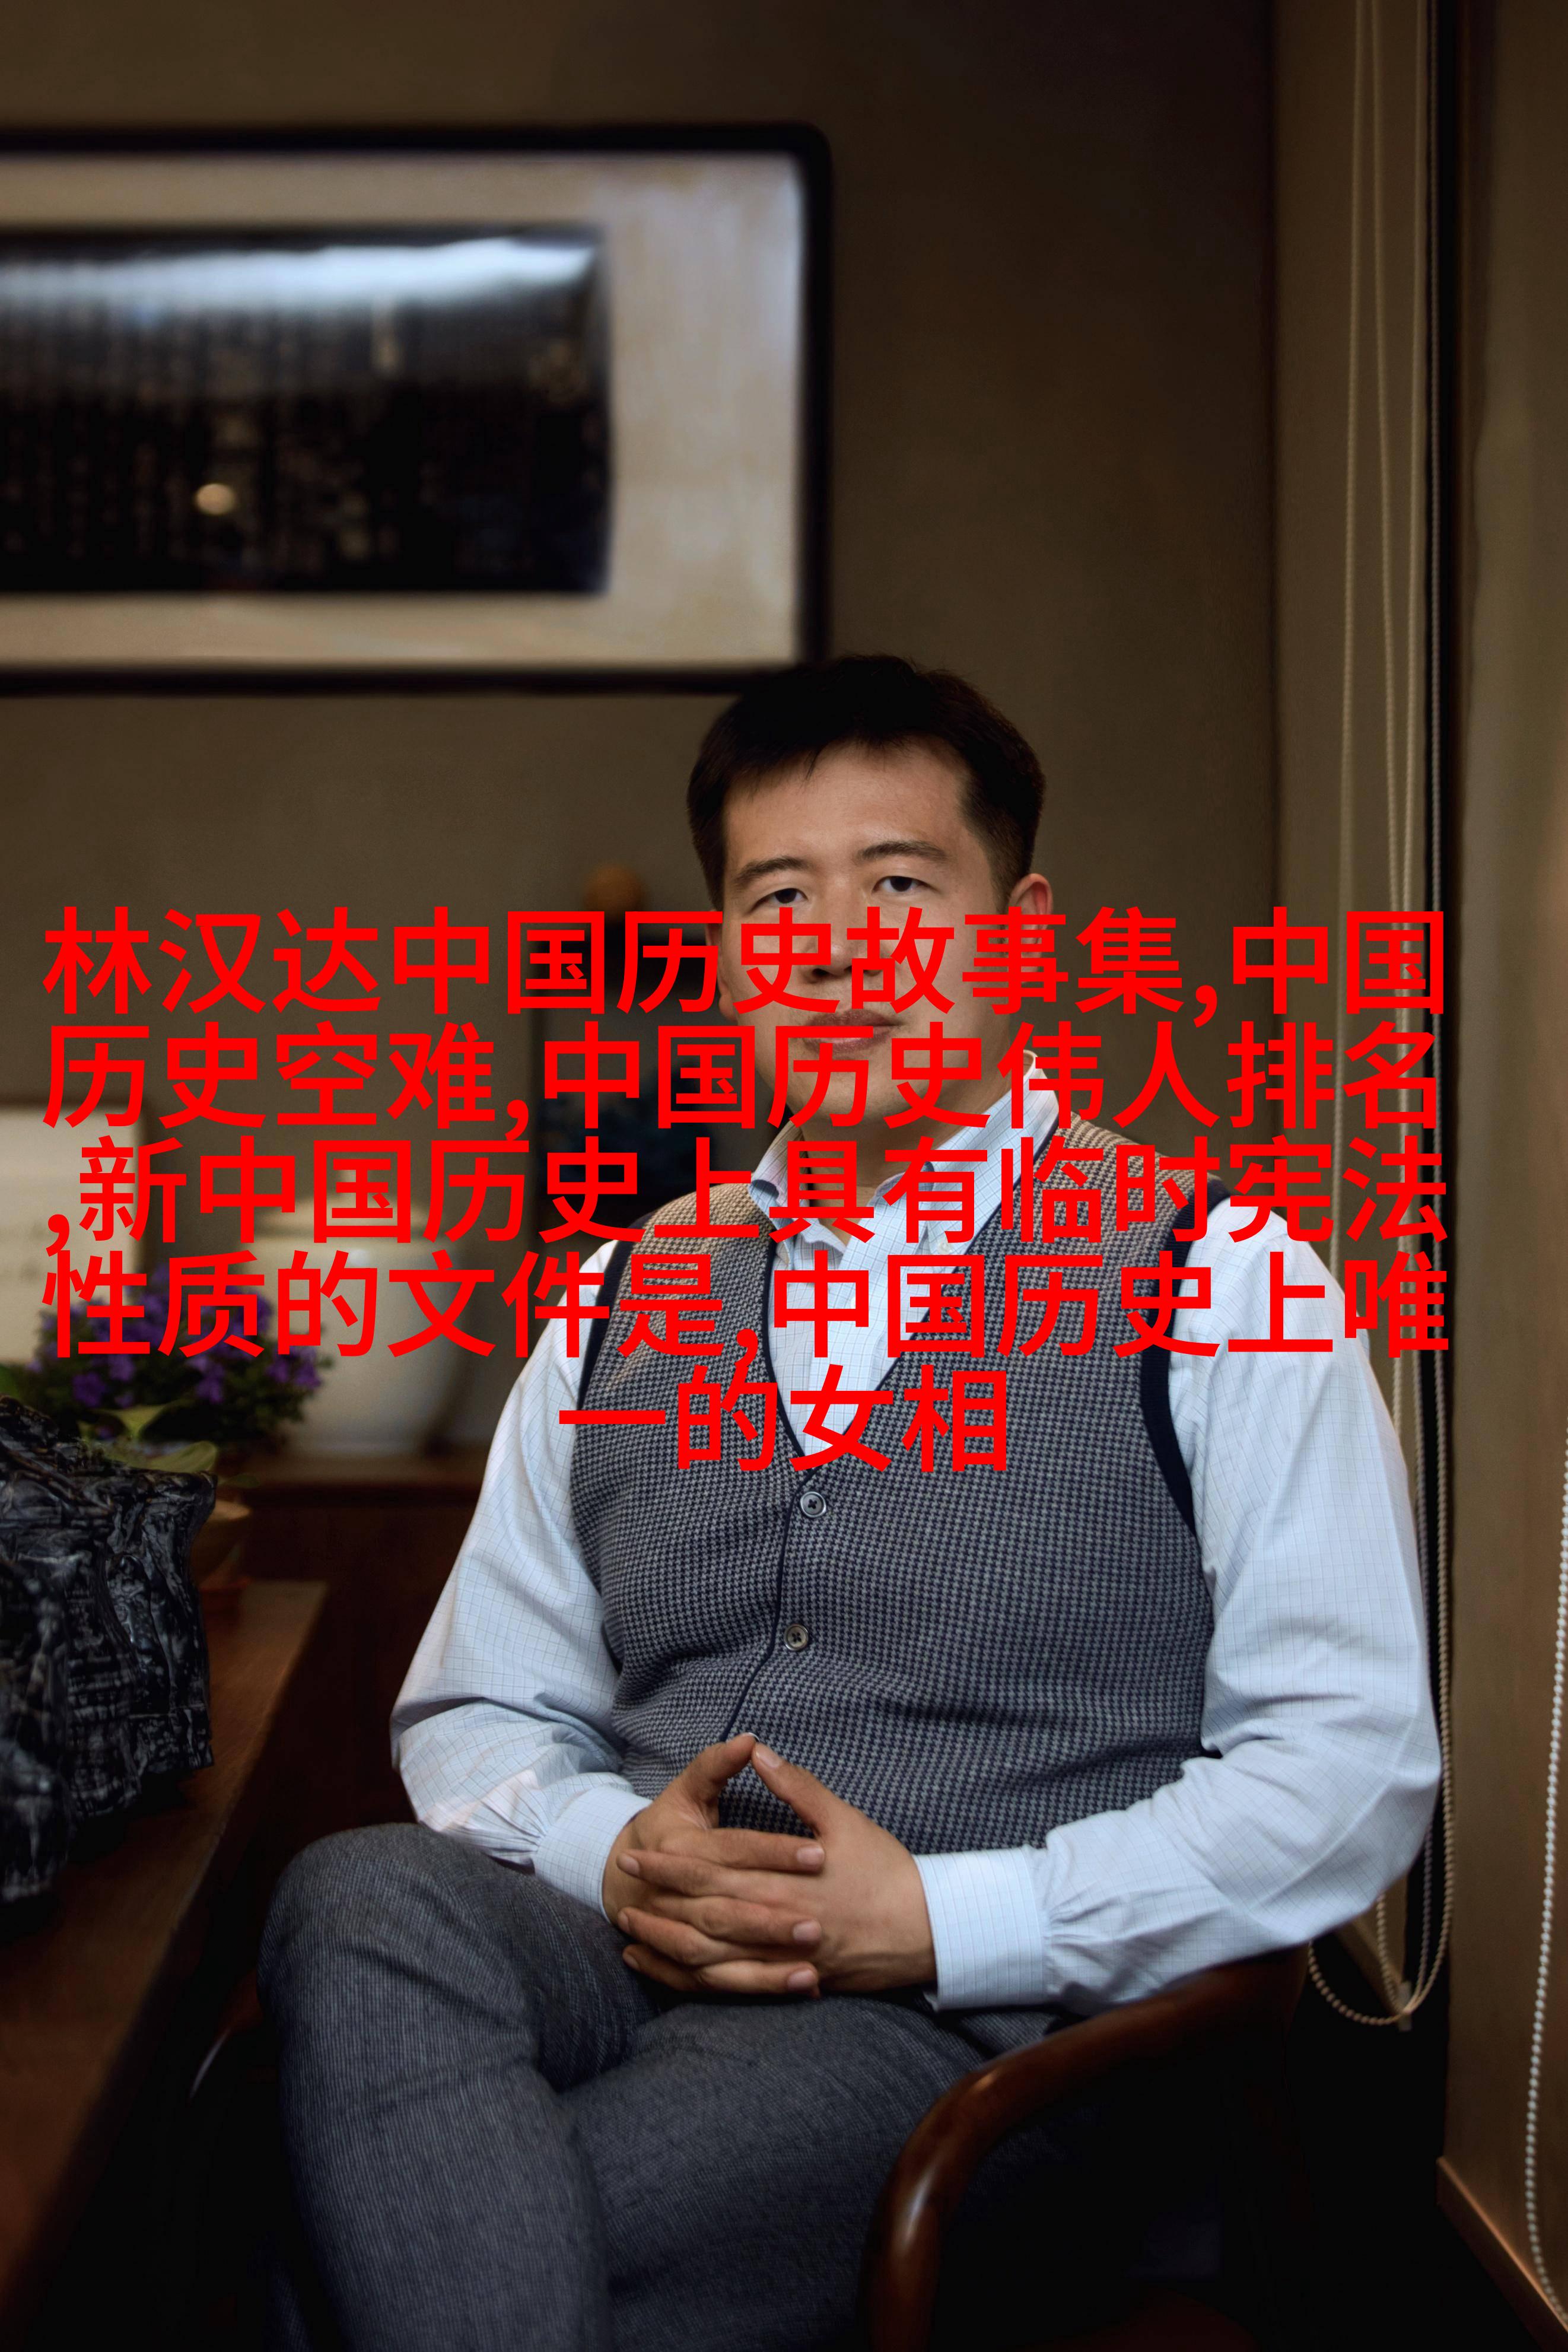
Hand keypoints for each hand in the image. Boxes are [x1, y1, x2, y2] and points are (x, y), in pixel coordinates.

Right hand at [603, 1734, 828, 1996]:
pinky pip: (722, 1982)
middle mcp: (674, 1897)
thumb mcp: (688, 1790)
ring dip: (767, 1962)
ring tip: (814, 1961)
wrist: (621, 1879)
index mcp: (680, 1848)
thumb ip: (716, 1766)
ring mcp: (678, 1933)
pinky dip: (759, 1987)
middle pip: (727, 1908)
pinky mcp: (690, 1963)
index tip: (820, 1853)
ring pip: (722, 1953)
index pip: (733, 1851)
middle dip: (773, 1916)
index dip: (775, 1851)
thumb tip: (751, 1740)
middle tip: (820, 1921)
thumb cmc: (667, 1827)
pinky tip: (803, 1985)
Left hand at [617, 1743, 936, 1998]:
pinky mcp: (792, 1982)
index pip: (717, 1871)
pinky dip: (693, 1979)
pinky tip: (666, 1969)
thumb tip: (757, 1751)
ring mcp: (785, 1959)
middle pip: (706, 1912)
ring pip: (713, 1956)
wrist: (927, 1930)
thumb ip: (798, 1787)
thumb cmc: (885, 1870)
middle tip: (622, 1882)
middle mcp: (780, 1922)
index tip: (640, 1848)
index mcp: (789, 1879)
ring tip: (631, 1927)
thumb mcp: (845, 1819)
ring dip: (668, 1941)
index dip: (675, 1862)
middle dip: (661, 1897)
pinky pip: (732, 1985)